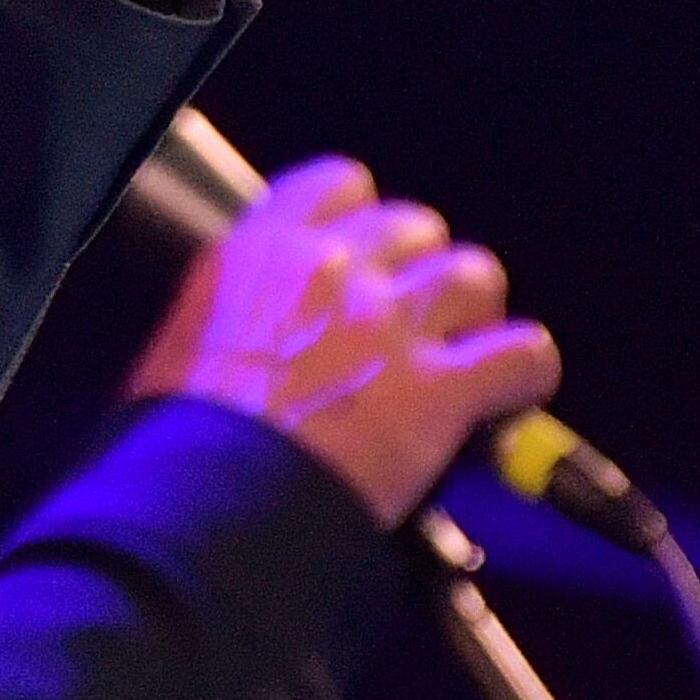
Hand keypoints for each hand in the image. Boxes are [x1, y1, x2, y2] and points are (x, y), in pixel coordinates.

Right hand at [128, 156, 559, 528]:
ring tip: (464, 361)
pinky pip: (523, 352)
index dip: (368, 226)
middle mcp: (329, 268)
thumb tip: (251, 345)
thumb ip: (231, 322)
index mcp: (258, 253)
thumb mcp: (178, 352)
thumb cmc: (175, 449)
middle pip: (416, 228)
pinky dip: (524, 375)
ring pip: (476, 274)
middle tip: (414, 328)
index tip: (369, 263)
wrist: (203, 512)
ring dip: (474, 317)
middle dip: (422, 275)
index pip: (340, 187)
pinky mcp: (439, 388)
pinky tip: (507, 402)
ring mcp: (388, 323)